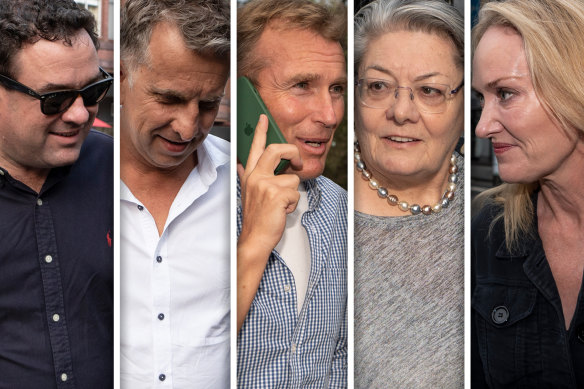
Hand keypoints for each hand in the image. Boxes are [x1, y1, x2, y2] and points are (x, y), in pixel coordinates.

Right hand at [238, 114, 301, 254]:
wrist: (254, 238)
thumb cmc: (255, 217)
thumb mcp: (248, 193)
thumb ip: (246, 176)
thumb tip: (241, 165)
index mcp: (250, 174)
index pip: (255, 148)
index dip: (261, 131)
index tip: (264, 117)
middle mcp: (256, 176)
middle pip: (278, 150)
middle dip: (293, 153)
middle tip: (298, 162)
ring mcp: (265, 185)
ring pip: (293, 178)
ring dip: (292, 193)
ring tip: (280, 204)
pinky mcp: (276, 194)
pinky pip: (296, 193)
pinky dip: (293, 204)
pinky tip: (282, 211)